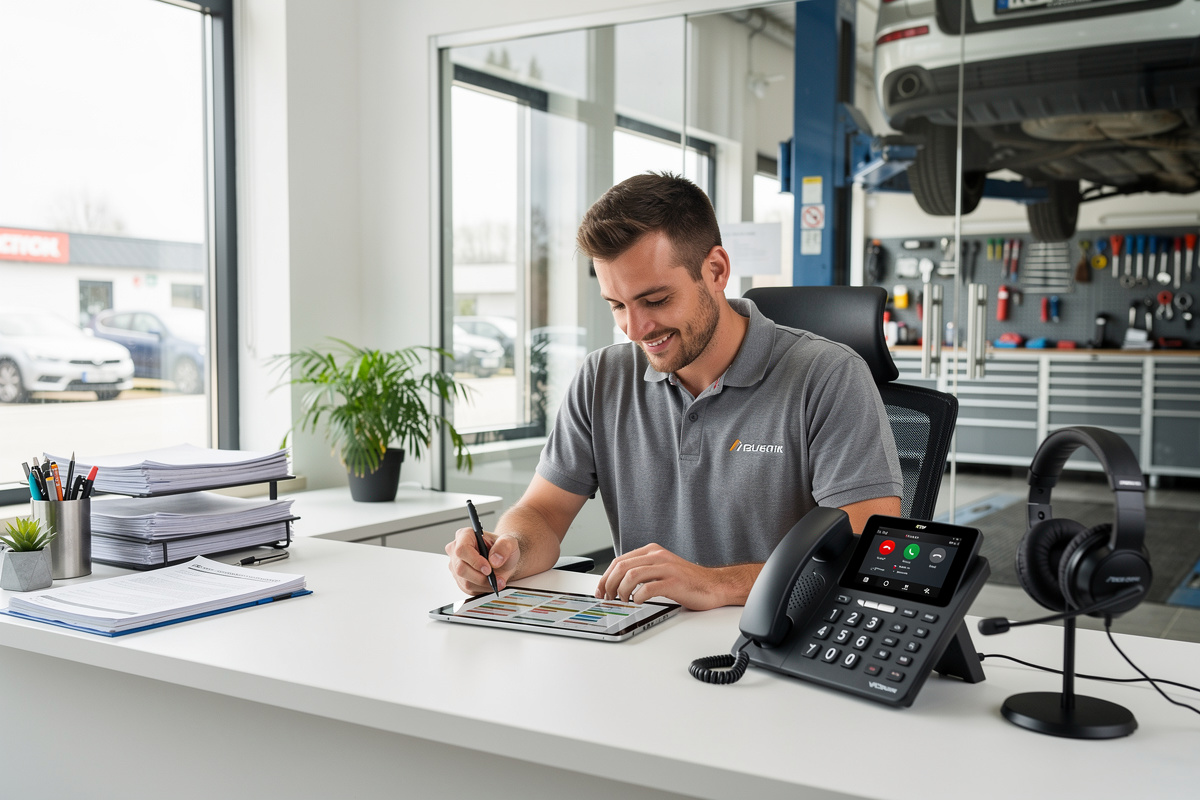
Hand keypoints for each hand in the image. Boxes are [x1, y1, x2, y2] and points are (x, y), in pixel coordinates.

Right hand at [445, 526, 519, 595]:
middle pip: (461, 568)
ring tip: (497, 580)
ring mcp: (456, 565)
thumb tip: (494, 560)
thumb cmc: (503, 549)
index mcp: (465, 535)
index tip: (488, 569)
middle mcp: (456, 549)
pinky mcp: (459, 579)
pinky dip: (481, 589)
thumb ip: (504, 547)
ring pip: (465, 581)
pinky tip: (490, 583)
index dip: (474, 561)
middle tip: (497, 578)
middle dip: (481, 577)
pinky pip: (468, 589)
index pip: (462, 549)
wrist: (504, 560)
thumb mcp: (510, 542)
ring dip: (484, 584)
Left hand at [595, 543, 755, 610]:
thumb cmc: (688, 581)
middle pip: (622, 567)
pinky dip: (638, 597)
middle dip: (608, 585)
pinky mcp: (674, 582)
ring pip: (631, 576)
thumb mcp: (662, 569)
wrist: (714, 585)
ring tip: (622, 601)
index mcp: (652, 551)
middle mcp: (658, 556)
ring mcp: (666, 568)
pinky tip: (638, 602)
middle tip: (607, 599)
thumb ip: (643, 571)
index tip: (600, 591)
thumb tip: (617, 584)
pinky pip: (648, 588)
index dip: (605, 577)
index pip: (619, 561)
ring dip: (620, 591)